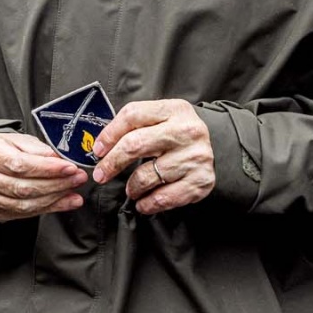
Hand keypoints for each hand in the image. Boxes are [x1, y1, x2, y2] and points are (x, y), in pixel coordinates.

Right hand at [0, 133, 86, 221]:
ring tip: (73, 192)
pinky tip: (62, 203)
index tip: (70, 168)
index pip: (18, 164)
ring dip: (53, 200)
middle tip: (77, 179)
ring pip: (22, 204)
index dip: (47, 169)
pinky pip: (21, 214)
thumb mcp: (17, 139)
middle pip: (21, 187)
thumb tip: (60, 160)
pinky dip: (46, 209)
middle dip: (55, 185)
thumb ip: (37, 149)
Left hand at [91, 99, 215, 215]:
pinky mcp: (201, 180)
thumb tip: (100, 147)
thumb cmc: (175, 134)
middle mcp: (187, 131)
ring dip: (132, 187)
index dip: (109, 134)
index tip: (97, 151)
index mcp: (174, 109)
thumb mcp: (159, 119)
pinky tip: (143, 202)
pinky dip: (148, 203)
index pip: (132, 115)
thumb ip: (133, 126)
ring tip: (131, 189)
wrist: (215, 146)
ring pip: (147, 176)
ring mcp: (196, 156)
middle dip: (112, 163)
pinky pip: (164, 197)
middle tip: (101, 174)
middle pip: (136, 145)